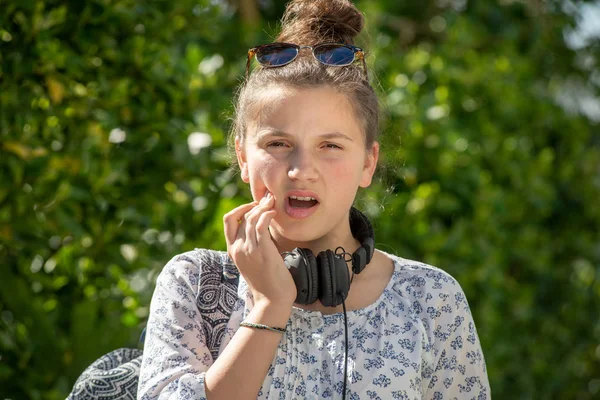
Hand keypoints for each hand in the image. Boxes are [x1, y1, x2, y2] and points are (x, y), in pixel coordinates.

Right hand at [223, 191, 296, 307]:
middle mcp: (237, 248)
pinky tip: (273, 213)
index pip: (228, 221)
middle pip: (241, 216)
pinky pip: (260, 225)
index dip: (241, 208)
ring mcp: (248, 250)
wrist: (271, 301)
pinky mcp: (262, 251)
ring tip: (273, 203)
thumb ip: (253, 246)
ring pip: (251, 218)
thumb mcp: (253, 261)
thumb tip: (261, 228)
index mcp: (233, 250)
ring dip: (263, 207)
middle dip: (255, 204)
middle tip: (268, 199)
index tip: (255, 206)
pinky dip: (266, 215)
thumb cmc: (267, 282)